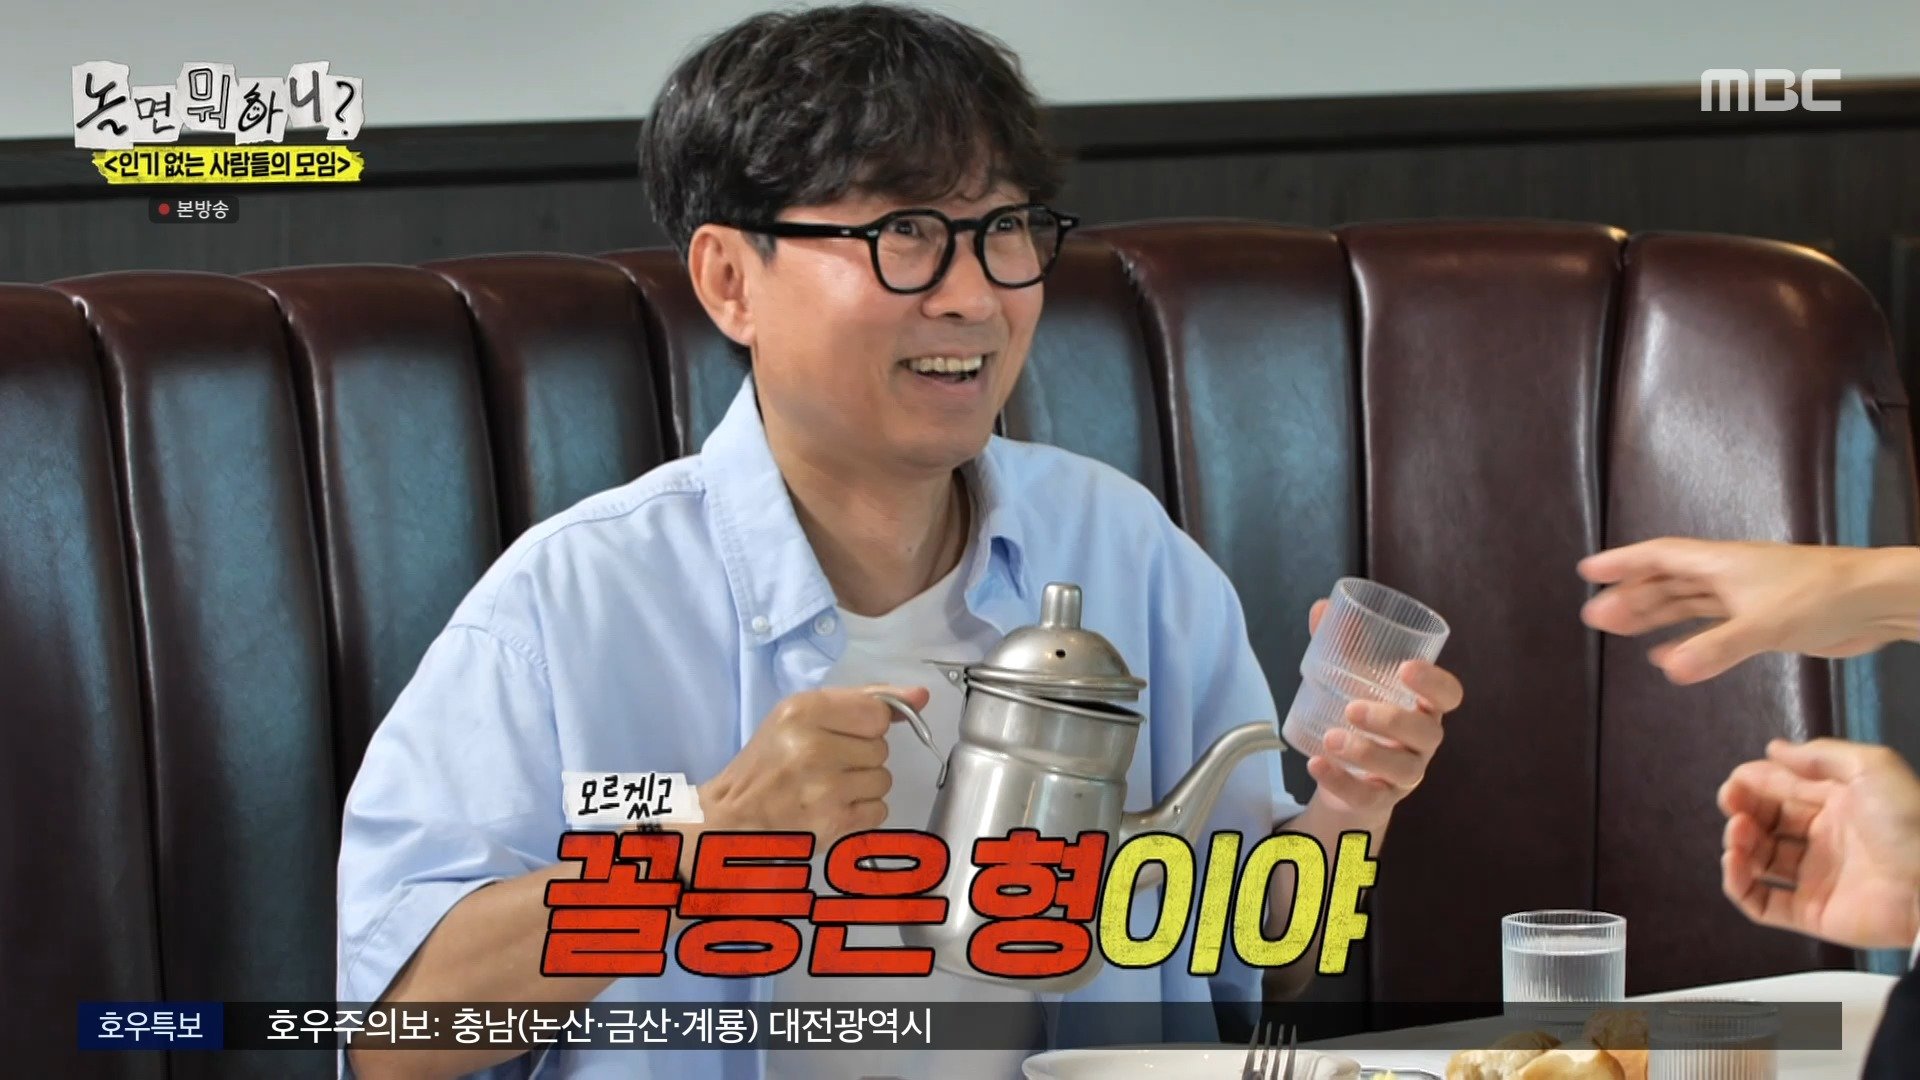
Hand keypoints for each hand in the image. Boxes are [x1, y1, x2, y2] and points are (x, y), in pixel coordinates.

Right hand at [698, 685, 927, 844]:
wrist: (735, 817)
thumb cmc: (769, 761)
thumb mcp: (803, 715)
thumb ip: (864, 700)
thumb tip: (920, 695)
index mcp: (802, 711)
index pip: (877, 713)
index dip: (866, 726)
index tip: (842, 734)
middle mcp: (813, 748)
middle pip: (881, 748)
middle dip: (860, 757)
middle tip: (825, 765)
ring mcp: (825, 790)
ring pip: (883, 780)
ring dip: (862, 786)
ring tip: (827, 787)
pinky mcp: (834, 824)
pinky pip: (880, 811)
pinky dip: (861, 812)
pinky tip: (832, 807)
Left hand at [1301, 598, 1463, 816]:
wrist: (1345, 773)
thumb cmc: (1360, 715)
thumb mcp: (1352, 679)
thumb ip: (1340, 644)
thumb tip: (1322, 607)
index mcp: (1423, 706)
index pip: (1449, 695)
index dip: (1435, 682)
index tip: (1407, 667)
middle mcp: (1422, 742)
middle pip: (1427, 733)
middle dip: (1392, 720)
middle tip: (1352, 707)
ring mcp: (1405, 774)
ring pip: (1401, 769)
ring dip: (1366, 752)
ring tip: (1331, 738)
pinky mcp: (1380, 800)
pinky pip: (1368, 797)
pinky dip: (1340, 782)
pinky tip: (1315, 764)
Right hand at [1578, 539, 1919, 684]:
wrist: (1876, 602)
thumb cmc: (1825, 595)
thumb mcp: (1763, 624)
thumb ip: (1715, 648)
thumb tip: (1670, 670)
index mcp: (1722, 564)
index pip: (1659, 557)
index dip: (1623, 563)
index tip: (1590, 571)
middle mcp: (1729, 576)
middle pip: (1668, 583)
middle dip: (1631, 597)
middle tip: (1598, 615)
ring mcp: (1746, 597)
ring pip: (1688, 605)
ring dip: (1655, 618)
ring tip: (1622, 631)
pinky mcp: (1763, 620)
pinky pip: (1712, 628)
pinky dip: (1689, 640)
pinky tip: (1672, 656)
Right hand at [1720, 737, 1919, 950]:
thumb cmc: (1908, 822)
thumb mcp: (1871, 767)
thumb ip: (1820, 755)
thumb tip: (1773, 750)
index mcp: (1838, 804)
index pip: (1783, 789)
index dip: (1755, 783)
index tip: (1736, 782)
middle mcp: (1823, 839)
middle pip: (1767, 822)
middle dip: (1743, 810)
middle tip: (1733, 806)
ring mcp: (1815, 878)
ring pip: (1759, 860)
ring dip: (1738, 844)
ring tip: (1739, 834)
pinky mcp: (1810, 913)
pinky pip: (1762, 903)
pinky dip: (1739, 885)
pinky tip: (1735, 864)